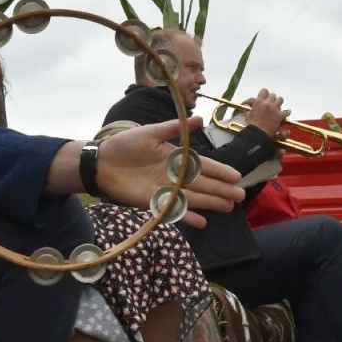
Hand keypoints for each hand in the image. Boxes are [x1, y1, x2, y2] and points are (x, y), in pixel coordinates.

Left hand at [97, 118, 243, 227]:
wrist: (101, 161)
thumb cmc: (125, 144)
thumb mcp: (151, 132)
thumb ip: (174, 128)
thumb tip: (201, 119)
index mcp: (176, 157)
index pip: (203, 165)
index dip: (220, 171)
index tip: (237, 175)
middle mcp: (174, 175)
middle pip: (203, 184)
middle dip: (221, 190)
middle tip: (240, 196)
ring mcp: (165, 190)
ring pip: (194, 198)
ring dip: (211, 203)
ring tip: (228, 208)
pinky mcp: (153, 202)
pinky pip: (174, 210)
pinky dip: (187, 216)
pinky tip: (203, 222)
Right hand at [245, 88, 289, 136]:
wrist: (258, 133)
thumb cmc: (252, 125)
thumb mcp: (250, 114)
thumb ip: (254, 107)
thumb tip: (253, 105)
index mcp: (259, 102)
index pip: (264, 91)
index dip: (265, 93)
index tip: (265, 96)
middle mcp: (267, 103)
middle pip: (273, 95)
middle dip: (272, 98)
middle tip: (271, 102)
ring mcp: (275, 109)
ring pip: (280, 99)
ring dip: (279, 102)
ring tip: (278, 105)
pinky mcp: (280, 116)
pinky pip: (287, 111)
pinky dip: (287, 111)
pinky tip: (287, 111)